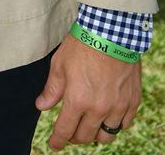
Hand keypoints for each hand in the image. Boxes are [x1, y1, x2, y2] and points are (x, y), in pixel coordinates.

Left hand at [36, 34, 140, 148]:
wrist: (111, 31)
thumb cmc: (82, 45)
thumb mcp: (59, 64)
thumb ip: (51, 89)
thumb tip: (42, 106)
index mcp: (77, 100)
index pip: (65, 131)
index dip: (57, 141)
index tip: (54, 145)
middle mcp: (98, 108)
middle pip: (85, 136)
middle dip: (74, 137)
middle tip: (70, 131)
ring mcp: (118, 106)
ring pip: (107, 135)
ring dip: (96, 133)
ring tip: (89, 125)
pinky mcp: (132, 100)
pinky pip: (124, 124)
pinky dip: (115, 123)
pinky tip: (108, 115)